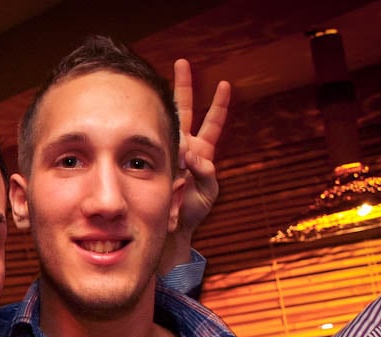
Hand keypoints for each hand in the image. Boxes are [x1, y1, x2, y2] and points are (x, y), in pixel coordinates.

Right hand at [164, 59, 230, 269]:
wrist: (171, 228)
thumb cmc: (192, 212)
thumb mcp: (209, 192)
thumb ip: (207, 173)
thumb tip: (192, 155)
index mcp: (202, 151)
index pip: (212, 122)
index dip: (219, 104)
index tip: (225, 84)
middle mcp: (184, 146)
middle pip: (185, 109)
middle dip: (183, 85)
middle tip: (182, 63)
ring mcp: (168, 152)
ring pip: (168, 124)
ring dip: (166, 114)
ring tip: (161, 108)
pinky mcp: (155, 162)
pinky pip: (160, 149)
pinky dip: (169, 152)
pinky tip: (175, 159)